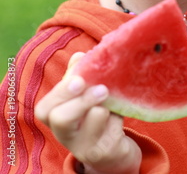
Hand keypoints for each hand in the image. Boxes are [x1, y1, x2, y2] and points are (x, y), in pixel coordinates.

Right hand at [35, 53, 141, 173]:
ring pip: (95, 118)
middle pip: (62, 119)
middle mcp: (65, 136)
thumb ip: (78, 75)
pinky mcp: (105, 152)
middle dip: (83, 100)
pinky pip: (114, 127)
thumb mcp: (84, 96)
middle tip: (102, 89)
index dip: (60, 93)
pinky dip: (120, 115)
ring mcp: (84, 148)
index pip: (45, 108)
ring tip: (111, 101)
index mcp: (55, 119)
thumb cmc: (94, 115)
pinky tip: (119, 115)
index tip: (79, 80)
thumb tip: (79, 56)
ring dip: (107, 104)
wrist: (113, 150)